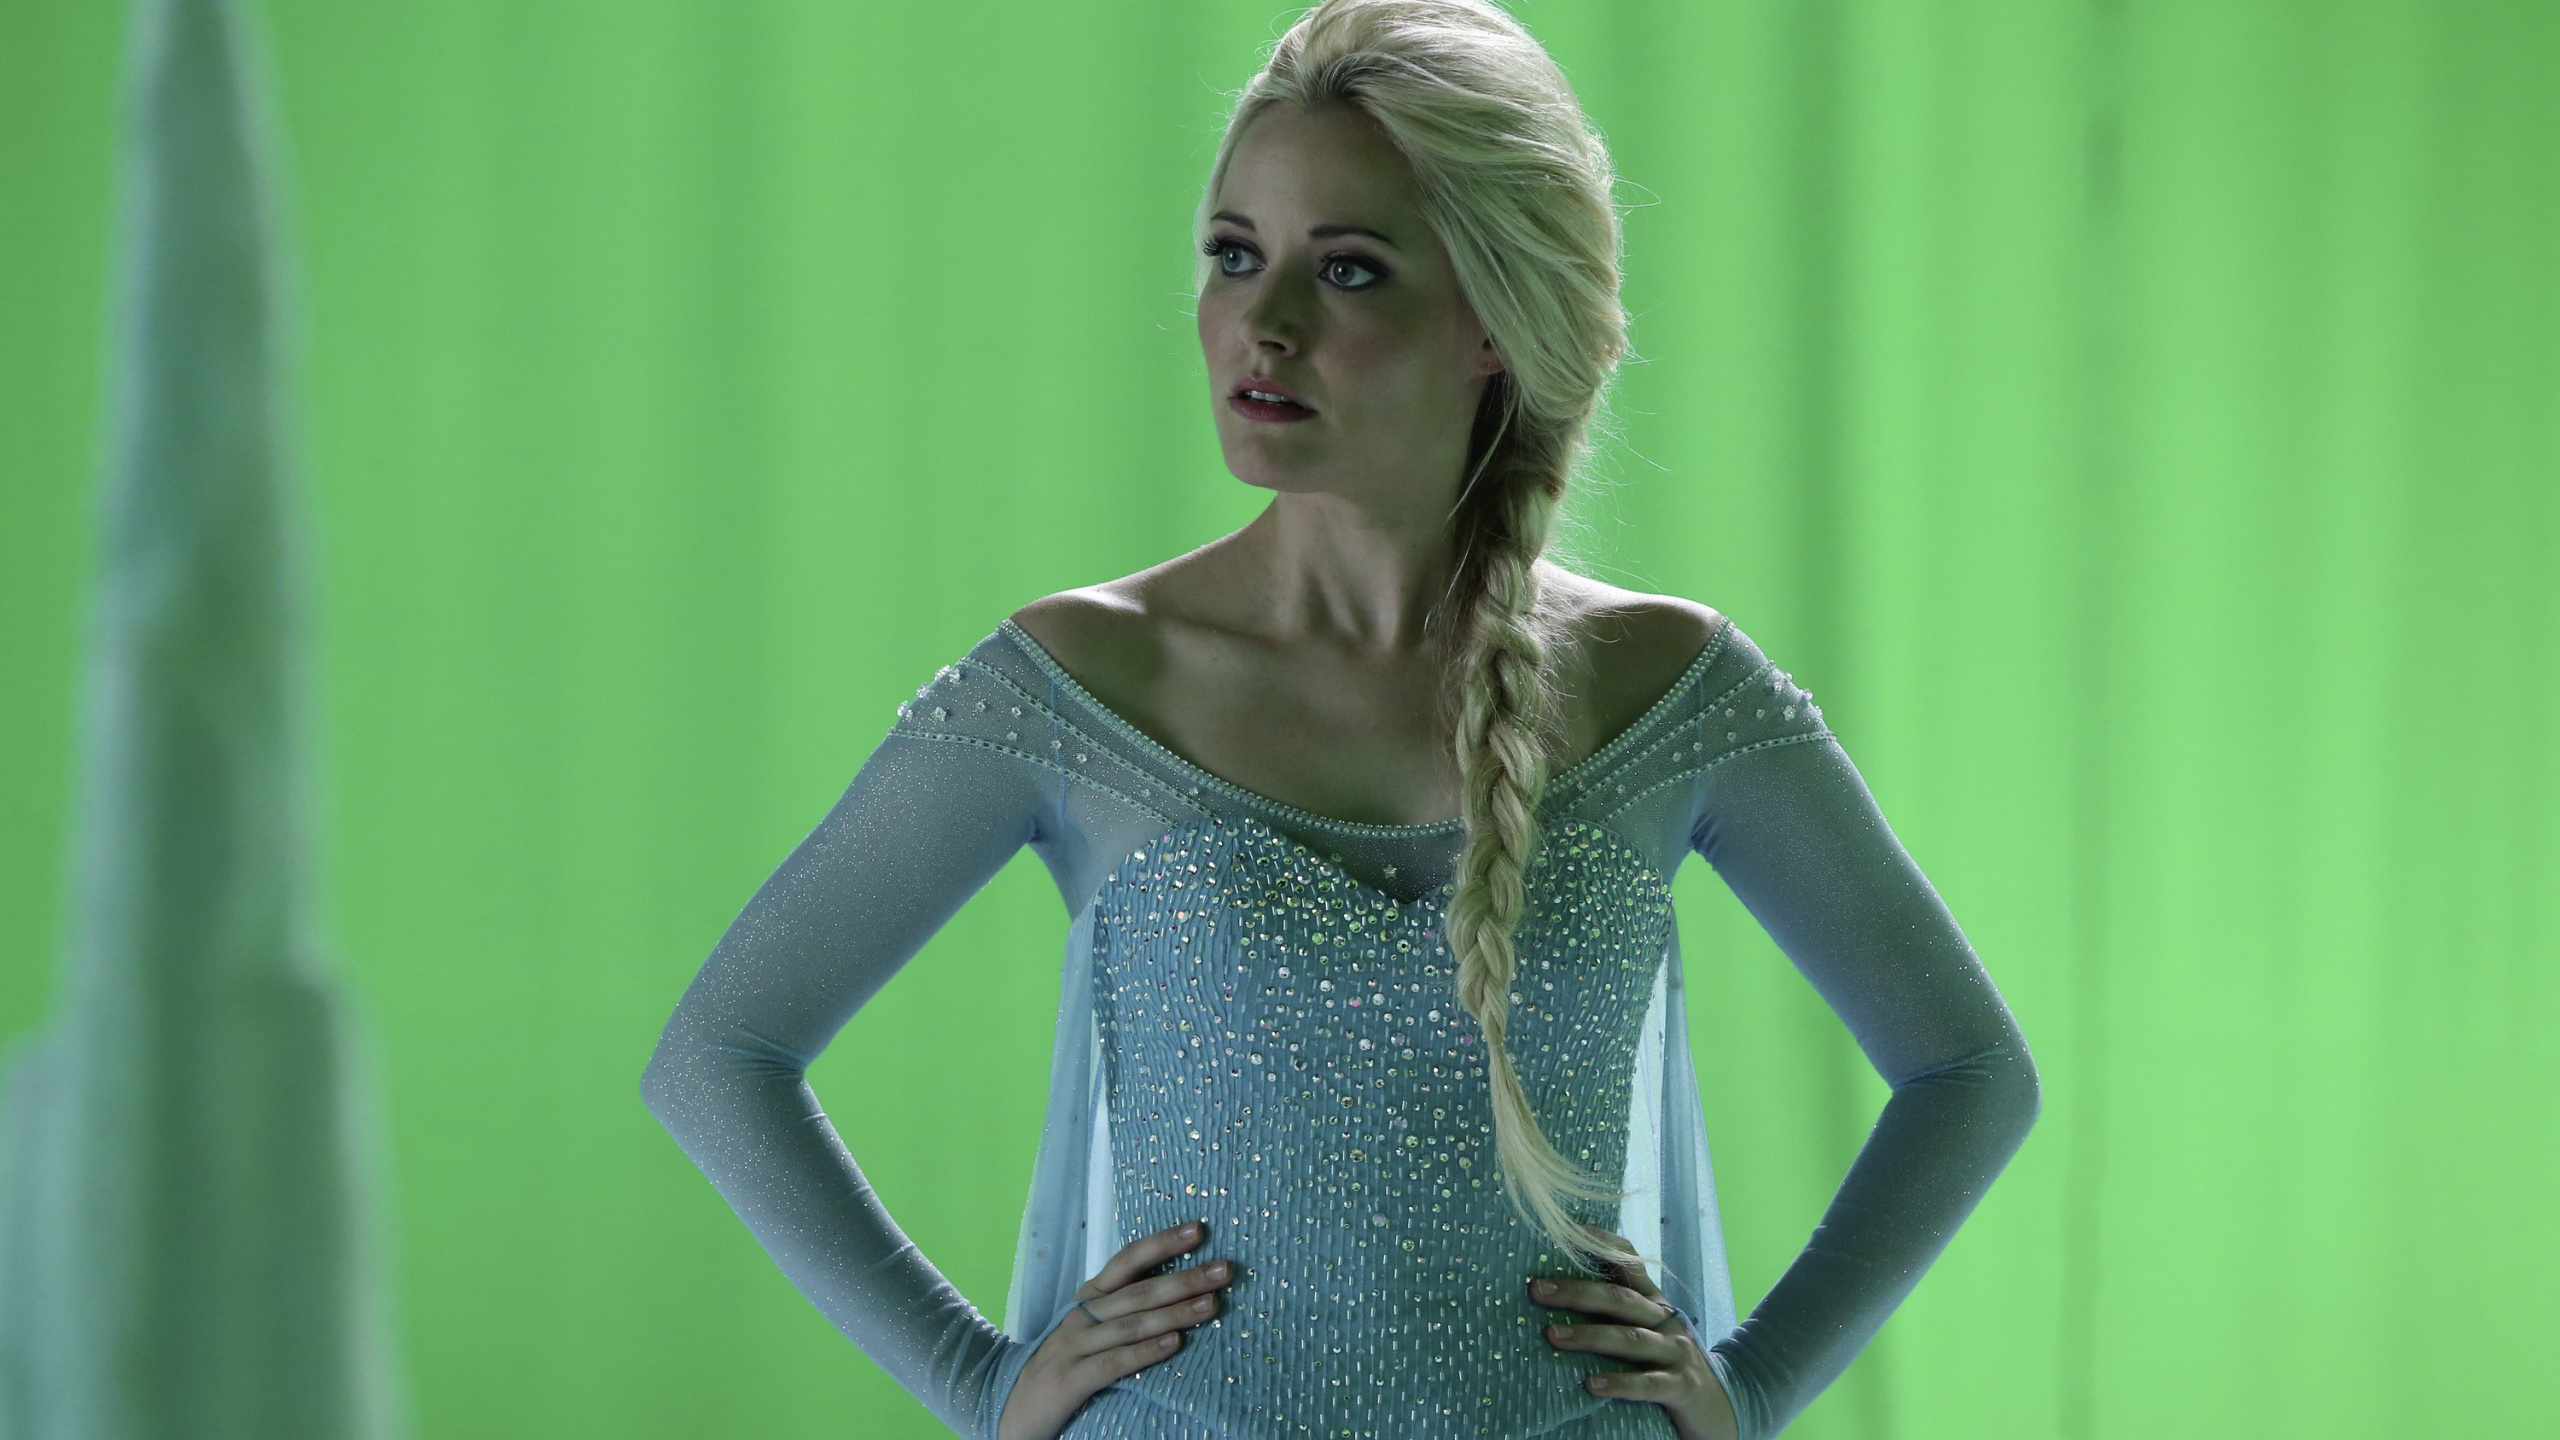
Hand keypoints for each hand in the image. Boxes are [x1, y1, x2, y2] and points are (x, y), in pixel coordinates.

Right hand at [995, 1222, 1236, 1439]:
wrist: (1010, 1408)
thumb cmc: (1063, 1364)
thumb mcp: (1088, 1329)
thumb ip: (1122, 1311)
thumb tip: (1179, 1292)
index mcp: (1088, 1297)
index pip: (1128, 1260)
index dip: (1162, 1243)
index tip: (1200, 1229)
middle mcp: (1081, 1316)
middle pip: (1139, 1291)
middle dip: (1184, 1278)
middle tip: (1224, 1269)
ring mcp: (1073, 1347)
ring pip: (1130, 1323)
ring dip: (1174, 1313)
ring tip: (1211, 1304)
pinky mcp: (1070, 1380)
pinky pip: (1113, 1362)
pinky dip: (1145, 1352)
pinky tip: (1175, 1345)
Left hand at [1531, 1232, 1737, 1439]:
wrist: (1721, 1408)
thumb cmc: (1669, 1366)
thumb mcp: (1648, 1333)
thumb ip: (1615, 1316)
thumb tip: (1557, 1297)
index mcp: (1653, 1303)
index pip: (1629, 1261)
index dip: (1601, 1242)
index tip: (1565, 1229)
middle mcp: (1665, 1320)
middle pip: (1619, 1299)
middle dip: (1576, 1292)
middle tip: (1537, 1289)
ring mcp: (1676, 1352)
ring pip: (1629, 1338)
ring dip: (1589, 1335)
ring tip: (1552, 1335)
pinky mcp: (1682, 1387)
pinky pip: (1647, 1383)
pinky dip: (1619, 1382)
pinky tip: (1591, 1384)